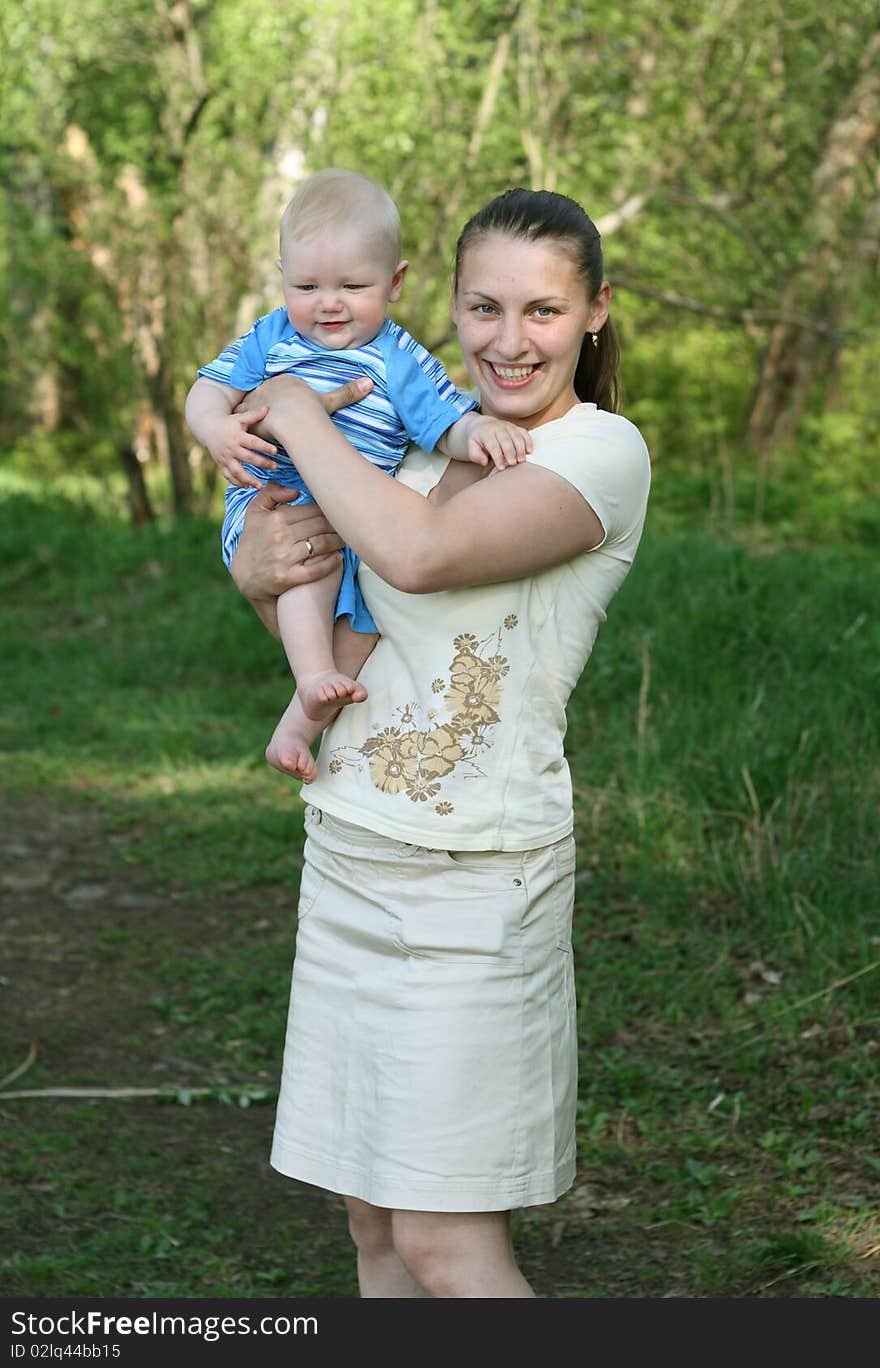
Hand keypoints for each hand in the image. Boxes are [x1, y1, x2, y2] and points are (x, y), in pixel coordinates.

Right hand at [205, 408, 279, 488]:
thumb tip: (268, 408)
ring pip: (237, 471)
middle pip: (248, 458)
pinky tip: (247, 487)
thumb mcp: (240, 418)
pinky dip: (237, 482)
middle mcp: (231, 449)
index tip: (275, 451)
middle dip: (262, 463)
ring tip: (260, 485)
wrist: (208, 428)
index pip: (253, 443)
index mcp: (237, 437)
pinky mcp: (221, 465)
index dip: (264, 447)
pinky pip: (228, 476)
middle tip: (275, 467)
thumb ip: (254, 415)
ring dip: (248, 479)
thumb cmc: (228, 423)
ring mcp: (225, 458)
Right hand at [229, 484, 343, 599]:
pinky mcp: (288, 577)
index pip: (313, 510)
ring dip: (338, 541)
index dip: (328, 510)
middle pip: (320, 525)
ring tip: (346, 539)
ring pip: (322, 544)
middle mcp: (281, 536)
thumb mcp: (254, 512)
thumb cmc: (253, 540)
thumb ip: (271, 493)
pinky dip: (331, 563)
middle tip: (348, 525)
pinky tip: (339, 558)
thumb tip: (296, 490)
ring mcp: (285, 558)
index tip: (337, 511)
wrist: (244, 576)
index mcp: (276, 518)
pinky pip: (316, 569)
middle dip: (337, 524)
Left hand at [235, 373, 373, 438]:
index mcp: (287, 381)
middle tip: (270, 422)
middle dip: (264, 407)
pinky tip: (248, 436)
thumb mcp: (331, 402)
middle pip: (265, 396)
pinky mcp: (246, 412)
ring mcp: (256, 397)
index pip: (281, 389)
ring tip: (256, 430)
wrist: (295, 420)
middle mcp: (269, 385)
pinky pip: (242, 419)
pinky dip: (243, 427)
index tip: (284, 413)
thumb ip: (348, 393)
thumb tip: (371, 383)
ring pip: (252, 407)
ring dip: (251, 417)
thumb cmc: (313, 412)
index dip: (281, 402)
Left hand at [466, 414, 532, 469]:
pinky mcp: (515, 427)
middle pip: (506, 440)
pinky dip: (528, 441)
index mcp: (486, 433)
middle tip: (513, 464)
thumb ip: (475, 455)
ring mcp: (508, 426)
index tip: (501, 468)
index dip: (498, 457)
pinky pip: (524, 432)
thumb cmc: (477, 441)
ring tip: (521, 460)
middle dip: (510, 452)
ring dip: (521, 448)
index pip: (493, 445)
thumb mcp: (471, 447)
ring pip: (517, 436)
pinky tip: (529, 451)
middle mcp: (498, 427)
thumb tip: (484, 461)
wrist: (481, 426)